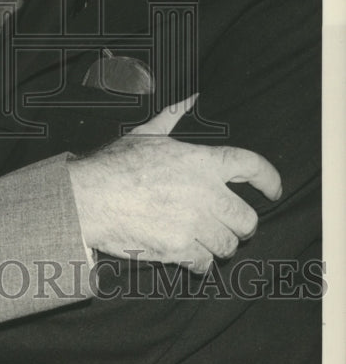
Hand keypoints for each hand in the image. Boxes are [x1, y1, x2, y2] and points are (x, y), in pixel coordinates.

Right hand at [68, 98, 282, 272]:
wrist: (90, 197)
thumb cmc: (114, 165)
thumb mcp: (146, 134)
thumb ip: (173, 116)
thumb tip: (189, 99)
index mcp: (201, 162)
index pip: (252, 166)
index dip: (270, 179)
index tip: (273, 190)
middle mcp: (205, 193)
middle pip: (247, 219)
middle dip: (240, 224)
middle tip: (226, 223)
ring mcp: (195, 224)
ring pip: (228, 245)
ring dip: (218, 244)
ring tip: (202, 237)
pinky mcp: (180, 249)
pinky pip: (206, 264)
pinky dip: (199, 262)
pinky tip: (187, 252)